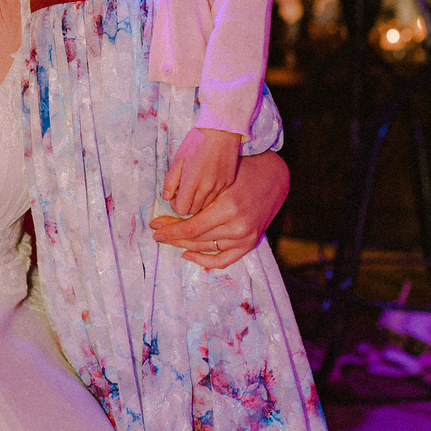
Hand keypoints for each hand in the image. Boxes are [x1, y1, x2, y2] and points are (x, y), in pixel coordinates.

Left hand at [152, 150, 288, 267]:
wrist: (275, 176)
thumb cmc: (244, 170)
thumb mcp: (220, 179)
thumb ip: (199, 196)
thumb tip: (170, 206)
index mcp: (228, 208)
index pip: (191, 227)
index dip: (170, 230)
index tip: (155, 228)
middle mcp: (237, 227)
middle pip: (196, 238)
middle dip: (173, 235)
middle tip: (156, 232)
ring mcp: (245, 238)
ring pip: (206, 248)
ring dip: (184, 245)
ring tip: (169, 238)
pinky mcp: (251, 243)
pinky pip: (224, 260)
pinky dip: (204, 260)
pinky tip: (187, 253)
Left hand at [161, 126, 240, 217]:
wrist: (221, 130)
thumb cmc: (196, 142)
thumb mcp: (177, 159)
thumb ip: (171, 180)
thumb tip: (167, 197)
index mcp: (191, 182)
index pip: (181, 209)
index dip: (175, 204)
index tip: (175, 194)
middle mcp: (206, 188)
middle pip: (193, 210)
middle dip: (186, 204)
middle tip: (184, 190)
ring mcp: (219, 186)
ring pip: (205, 206)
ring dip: (198, 200)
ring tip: (196, 185)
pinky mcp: (228, 182)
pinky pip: (216, 197)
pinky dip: (209, 194)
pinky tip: (207, 181)